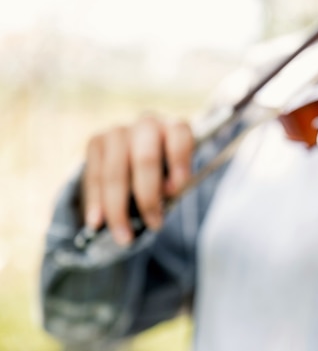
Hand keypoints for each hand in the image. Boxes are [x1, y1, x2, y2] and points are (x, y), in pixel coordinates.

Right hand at [82, 115, 193, 244]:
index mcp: (174, 127)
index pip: (179, 136)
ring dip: (118, 209)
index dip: (179, 162)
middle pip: (145, 159)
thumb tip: (167, 193)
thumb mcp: (177, 175)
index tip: (176, 191)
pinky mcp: (96, 141)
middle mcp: (147, 124)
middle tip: (155, 225)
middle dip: (148, 197)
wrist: (136, 155)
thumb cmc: (166, 169)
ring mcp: (119, 131)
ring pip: (115, 173)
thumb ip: (175, 182)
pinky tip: (96, 222)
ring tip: (125, 237)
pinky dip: (96, 202)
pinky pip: (94, 176)